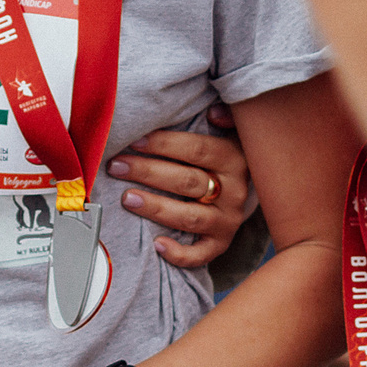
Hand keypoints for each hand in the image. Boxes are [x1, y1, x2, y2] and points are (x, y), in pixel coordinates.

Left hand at [106, 105, 254, 266]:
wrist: (251, 187)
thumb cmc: (220, 154)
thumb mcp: (229, 130)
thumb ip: (224, 117)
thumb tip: (215, 112)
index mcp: (234, 158)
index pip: (196, 149)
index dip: (164, 145)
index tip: (133, 141)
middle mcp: (235, 191)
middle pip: (188, 182)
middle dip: (148, 173)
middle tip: (116, 166)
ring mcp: (228, 219)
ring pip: (190, 217)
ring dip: (156, 208)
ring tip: (127, 198)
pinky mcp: (221, 243)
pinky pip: (201, 254)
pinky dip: (180, 253)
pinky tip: (157, 245)